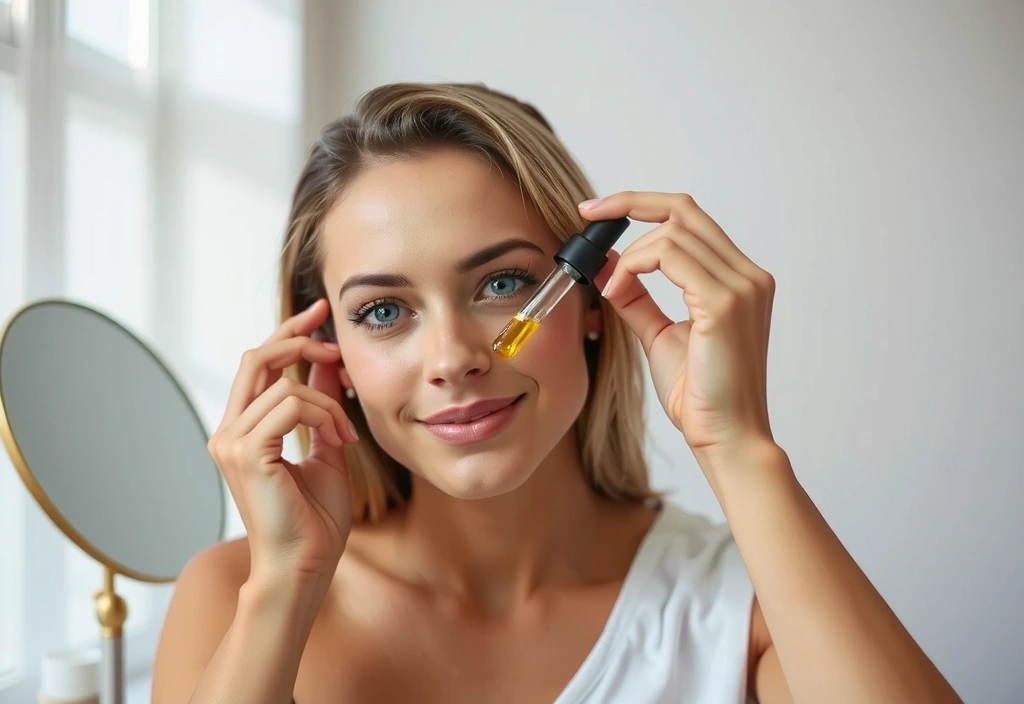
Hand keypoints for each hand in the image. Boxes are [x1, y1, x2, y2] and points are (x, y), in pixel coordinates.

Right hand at [207, 298, 358, 586]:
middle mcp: (228, 432)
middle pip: (258, 358)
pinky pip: (291, 406)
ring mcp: (231, 442)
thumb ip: (321, 405)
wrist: (307, 565)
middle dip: (300, 338)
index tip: (321, 314)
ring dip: (327, 401)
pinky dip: (323, 415)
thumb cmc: (316, 519)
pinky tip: (339, 440)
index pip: (260, 364)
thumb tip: (327, 360)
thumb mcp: (327, 447)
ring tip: (346, 433)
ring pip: (285, 384)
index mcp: (243, 430)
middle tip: (337, 341)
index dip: (289, 334)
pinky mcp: (246, 453)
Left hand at [581, 192, 775, 462]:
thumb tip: (609, 266)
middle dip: (628, 204)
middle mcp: (748, 276)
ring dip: (629, 256)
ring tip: (612, 291)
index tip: (598, 211)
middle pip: (683, 210)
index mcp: (738, 280)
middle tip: (587, 215)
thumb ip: (638, 298)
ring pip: (671, 233)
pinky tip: (618, 293)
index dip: (642, 205)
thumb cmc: (700, 395)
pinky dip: (634, 267)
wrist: (724, 436)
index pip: (689, 218)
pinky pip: (670, 257)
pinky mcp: (724, 304)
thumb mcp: (660, 335)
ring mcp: (741, 287)